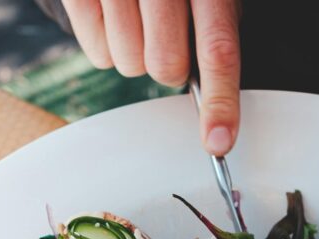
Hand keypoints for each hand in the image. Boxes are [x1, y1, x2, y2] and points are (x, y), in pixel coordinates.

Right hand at [62, 0, 240, 154]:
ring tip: (137, 20)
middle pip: (165, 66)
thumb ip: (215, 33)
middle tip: (165, 36)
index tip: (219, 141)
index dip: (220, 100)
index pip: (218, 48)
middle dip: (168, 66)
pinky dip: (107, 47)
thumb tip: (216, 102)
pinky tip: (114, 17)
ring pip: (128, 65)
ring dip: (135, 56)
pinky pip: (98, 54)